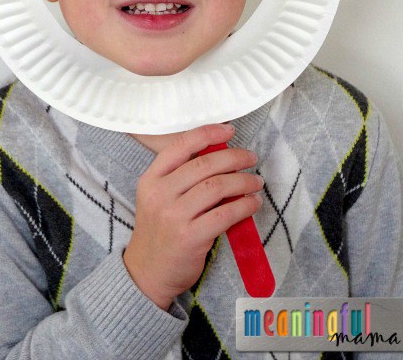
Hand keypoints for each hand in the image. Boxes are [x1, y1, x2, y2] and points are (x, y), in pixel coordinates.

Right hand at [123, 123, 262, 309]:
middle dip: (233, 157)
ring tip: (255, 181)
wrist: (147, 272)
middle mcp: (160, 194)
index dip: (207, 134)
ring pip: (216, 187)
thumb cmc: (159, 230)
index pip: (180, 146)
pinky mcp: (190, 237)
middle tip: (250, 157)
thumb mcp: (158, 197)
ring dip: (242, 181)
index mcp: (151, 179)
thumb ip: (181, 177)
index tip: (229, 130)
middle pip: (204, 165)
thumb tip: (220, 154)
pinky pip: (224, 215)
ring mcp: (174, 216)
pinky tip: (253, 203)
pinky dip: (243, 205)